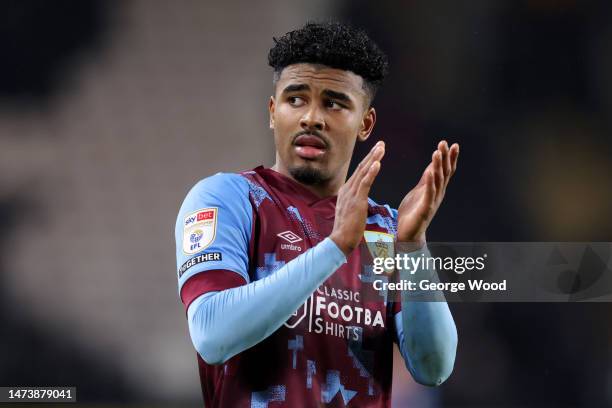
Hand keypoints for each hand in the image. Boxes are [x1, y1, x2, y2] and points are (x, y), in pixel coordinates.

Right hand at [330, 141, 385, 255]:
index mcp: (346, 191)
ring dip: (373, 158)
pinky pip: (365, 183)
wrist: (340, 240)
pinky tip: (377, 163)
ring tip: (381, 148)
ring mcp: (351, 194)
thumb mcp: (349, 211)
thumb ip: (353, 201)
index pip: (358, 172)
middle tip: (381, 144)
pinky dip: (371, 172)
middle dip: (372, 155)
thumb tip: (357, 198)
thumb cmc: (347, 229)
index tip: (376, 151)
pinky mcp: (357, 201)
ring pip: (364, 172)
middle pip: (361, 168)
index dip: (368, 161)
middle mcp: (347, 189)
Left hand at [396, 140, 458, 244]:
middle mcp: (438, 194)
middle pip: (444, 172)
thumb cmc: (413, 213)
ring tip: (437, 152)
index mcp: (436, 189)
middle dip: (445, 157)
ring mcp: (433, 201)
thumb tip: (433, 165)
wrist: (408, 234)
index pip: (445, 170)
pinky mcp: (425, 208)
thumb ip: (427, 179)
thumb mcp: (420, 191)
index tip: (453, 144)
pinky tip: (430, 171)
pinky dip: (430, 182)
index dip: (450, 158)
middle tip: (445, 142)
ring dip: (437, 166)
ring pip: (437, 180)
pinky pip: (429, 193)